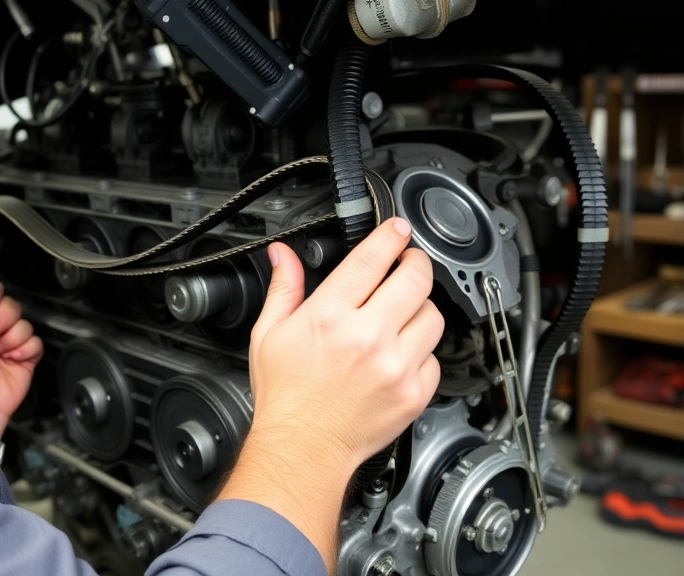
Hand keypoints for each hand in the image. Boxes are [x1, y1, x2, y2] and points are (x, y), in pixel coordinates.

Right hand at [217, 218, 443, 572]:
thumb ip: (284, 289)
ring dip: (421, 307)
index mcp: (330, 316)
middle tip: (409, 263)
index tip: (398, 229)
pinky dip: (422, 350)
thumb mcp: (270, 333)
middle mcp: (367, 337)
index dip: (391, 236)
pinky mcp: (413, 392)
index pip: (373, 258)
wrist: (304, 447)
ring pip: (433, 316)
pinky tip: (401, 353)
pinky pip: (434, 357)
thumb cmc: (286, 395)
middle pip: (415, 279)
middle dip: (415, 262)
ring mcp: (395, 366)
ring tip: (404, 312)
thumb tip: (284, 256)